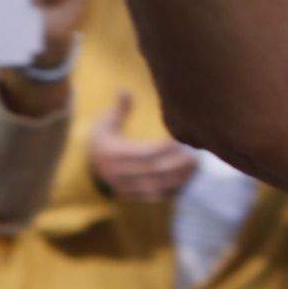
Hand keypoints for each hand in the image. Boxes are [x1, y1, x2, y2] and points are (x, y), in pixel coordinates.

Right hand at [85, 89, 197, 203]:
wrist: (90, 170)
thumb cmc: (103, 141)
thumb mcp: (105, 124)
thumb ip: (119, 109)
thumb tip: (125, 90)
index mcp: (112, 155)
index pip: (140, 154)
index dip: (161, 149)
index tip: (178, 142)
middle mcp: (118, 175)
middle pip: (151, 172)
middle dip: (175, 165)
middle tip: (195, 156)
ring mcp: (126, 189)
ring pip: (156, 187)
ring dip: (179, 179)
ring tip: (197, 166)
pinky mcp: (134, 198)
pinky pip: (156, 197)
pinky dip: (174, 190)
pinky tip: (189, 180)